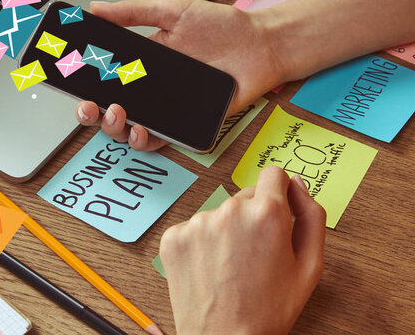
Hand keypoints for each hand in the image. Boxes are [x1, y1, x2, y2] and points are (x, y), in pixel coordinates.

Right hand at [76, 0, 286, 150]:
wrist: (259, 45)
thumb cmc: (221, 27)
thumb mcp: (172, 11)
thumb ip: (133, 13)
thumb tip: (96, 8)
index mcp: (140, 63)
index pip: (102, 78)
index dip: (82, 84)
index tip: (69, 81)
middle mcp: (148, 89)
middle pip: (108, 108)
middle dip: (91, 112)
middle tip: (90, 105)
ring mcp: (165, 109)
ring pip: (127, 128)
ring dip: (114, 127)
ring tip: (117, 113)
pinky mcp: (184, 124)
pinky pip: (158, 140)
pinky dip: (143, 139)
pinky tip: (140, 129)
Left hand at [160, 167, 325, 334]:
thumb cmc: (268, 309)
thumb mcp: (310, 266)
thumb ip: (311, 215)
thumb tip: (295, 183)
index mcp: (267, 214)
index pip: (273, 175)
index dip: (278, 192)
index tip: (276, 208)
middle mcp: (229, 211)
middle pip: (246, 196)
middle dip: (253, 217)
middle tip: (255, 254)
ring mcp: (197, 223)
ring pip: (219, 213)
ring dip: (226, 230)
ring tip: (231, 266)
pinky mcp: (174, 236)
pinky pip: (193, 227)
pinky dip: (201, 243)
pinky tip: (210, 267)